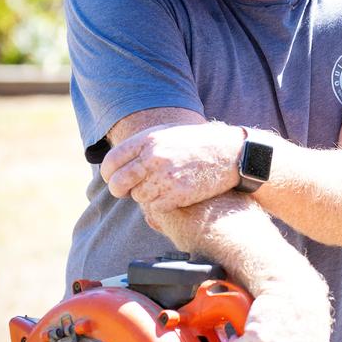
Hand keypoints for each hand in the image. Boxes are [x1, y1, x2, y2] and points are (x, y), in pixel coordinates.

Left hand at [100, 122, 243, 211]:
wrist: (232, 153)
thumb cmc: (200, 143)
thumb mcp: (169, 133)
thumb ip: (144, 145)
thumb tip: (121, 159)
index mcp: (148, 139)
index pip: (112, 161)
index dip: (109, 173)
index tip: (112, 178)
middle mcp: (153, 158)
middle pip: (119, 183)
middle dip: (119, 190)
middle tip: (125, 192)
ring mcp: (164, 178)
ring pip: (138, 197)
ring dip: (145, 196)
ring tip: (160, 188)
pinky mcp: (177, 196)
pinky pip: (155, 208)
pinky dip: (159, 205)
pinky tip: (171, 196)